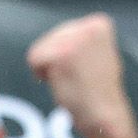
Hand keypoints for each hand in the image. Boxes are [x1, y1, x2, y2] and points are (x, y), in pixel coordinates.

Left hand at [27, 13, 136, 137]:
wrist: (104, 114)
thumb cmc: (96, 90)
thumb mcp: (94, 53)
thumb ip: (79, 39)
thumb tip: (60, 33)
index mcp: (99, 23)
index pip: (61, 32)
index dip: (64, 54)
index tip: (84, 68)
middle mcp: (89, 26)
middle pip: (48, 39)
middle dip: (54, 61)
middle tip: (77, 77)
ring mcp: (76, 39)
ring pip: (39, 50)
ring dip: (48, 69)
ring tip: (72, 79)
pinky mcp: (62, 54)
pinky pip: (34, 59)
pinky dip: (41, 74)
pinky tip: (62, 82)